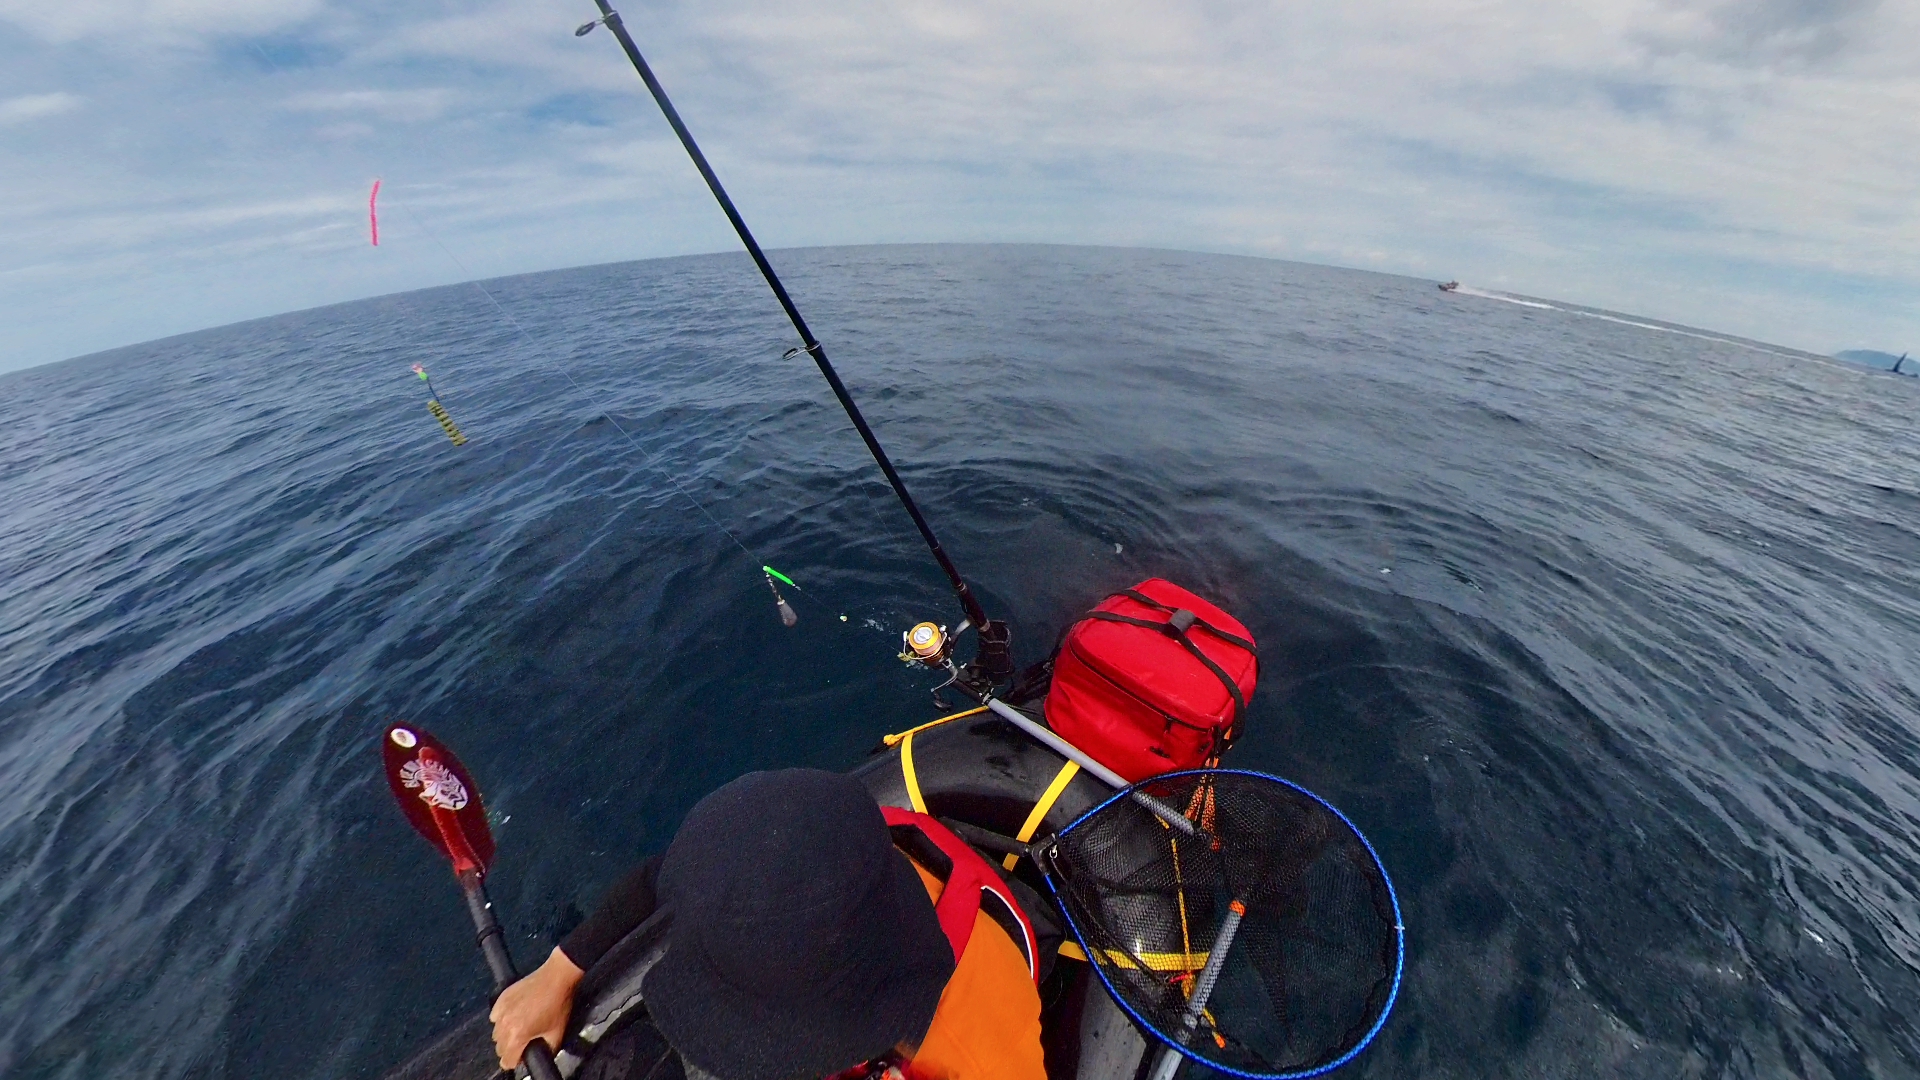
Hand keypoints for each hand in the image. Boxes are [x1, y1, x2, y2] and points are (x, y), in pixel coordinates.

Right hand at [490, 947, 584, 1069]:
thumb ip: (547, 1050)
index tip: (522, 1057)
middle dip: (510, 1049)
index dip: (516, 1062)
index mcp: (518, 1036)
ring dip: (505, 1034)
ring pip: (496, 1033)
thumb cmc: (559, 1005)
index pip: (507, 1061)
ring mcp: (501, 1010)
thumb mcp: (557, 1034)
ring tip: (520, 1027)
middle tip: (523, 1042)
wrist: (556, 978)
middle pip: (500, 1048)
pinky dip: (501, 1019)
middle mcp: (505, 1025)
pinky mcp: (500, 998)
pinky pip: (494, 1016)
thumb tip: (541, 1056)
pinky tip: (514, 1014)